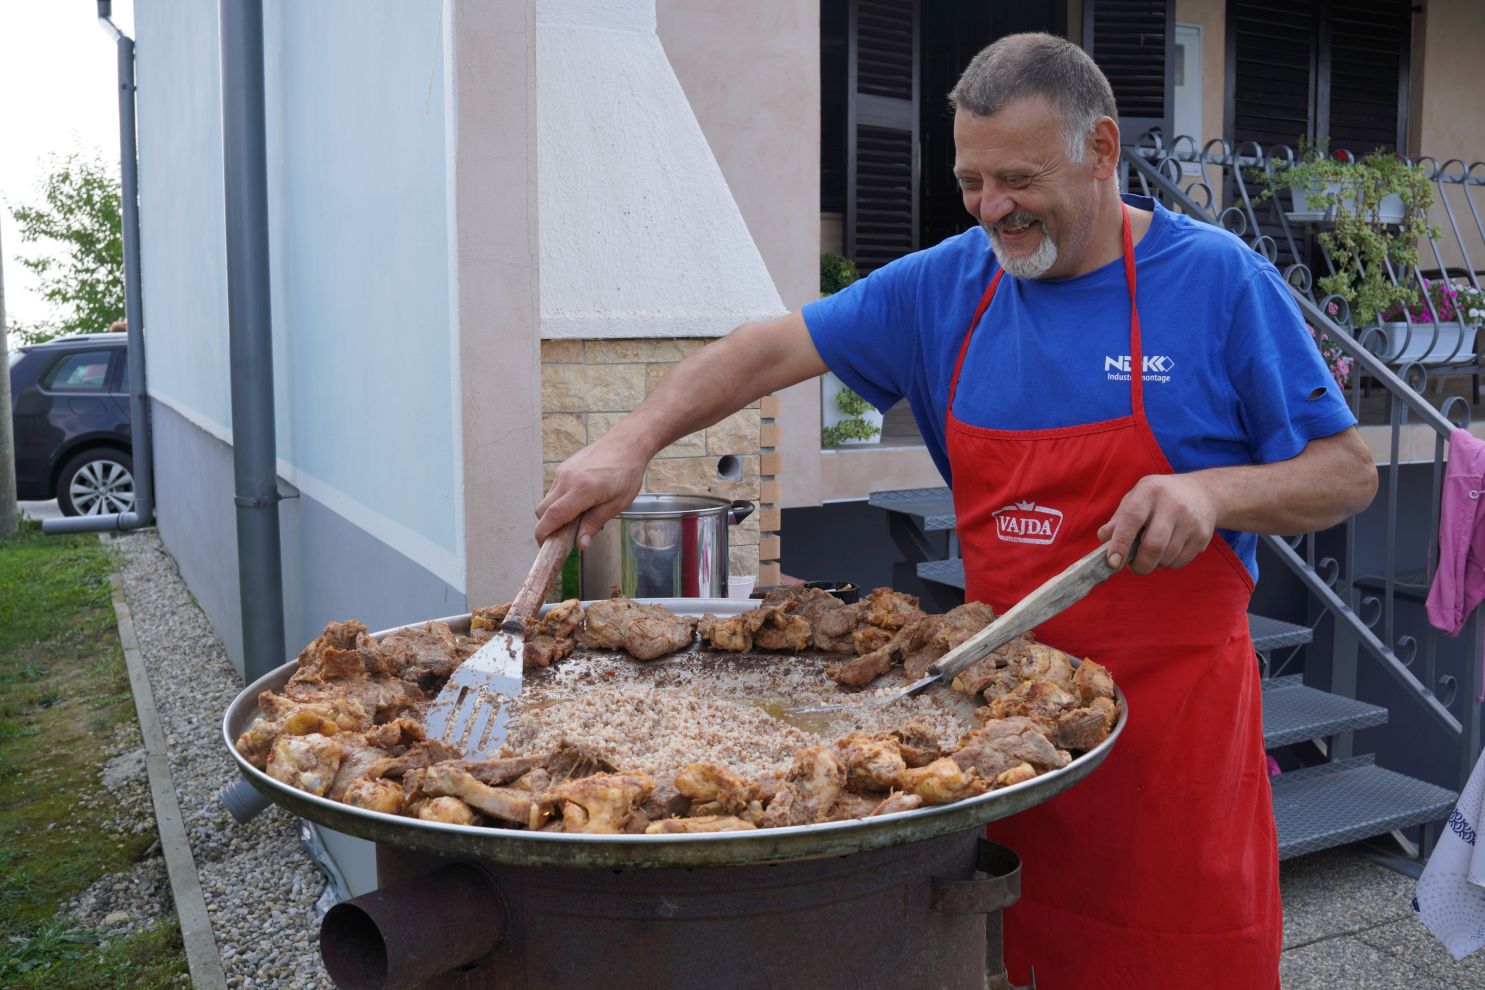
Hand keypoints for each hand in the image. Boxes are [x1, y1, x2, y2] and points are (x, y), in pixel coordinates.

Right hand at [534, 435, 648, 549]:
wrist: (626, 444)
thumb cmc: (626, 473)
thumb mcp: (617, 504)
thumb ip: (594, 523)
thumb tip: (580, 544)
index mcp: (582, 490)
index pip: (553, 515)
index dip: (544, 533)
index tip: (544, 545)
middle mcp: (567, 480)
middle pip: (542, 510)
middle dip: (546, 526)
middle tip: (561, 537)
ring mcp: (563, 472)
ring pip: (547, 499)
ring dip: (554, 513)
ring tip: (575, 519)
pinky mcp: (564, 467)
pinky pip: (554, 489)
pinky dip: (559, 500)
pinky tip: (577, 502)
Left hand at [1097, 473, 1219, 574]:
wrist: (1203, 493)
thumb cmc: (1159, 498)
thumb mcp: (1136, 498)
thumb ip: (1119, 518)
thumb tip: (1103, 537)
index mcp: (1149, 491)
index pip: (1132, 518)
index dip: (1120, 543)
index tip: (1113, 562)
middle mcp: (1172, 504)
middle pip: (1154, 545)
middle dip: (1140, 564)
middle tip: (1134, 567)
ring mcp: (1191, 520)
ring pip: (1167, 557)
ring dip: (1154, 564)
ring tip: (1151, 555)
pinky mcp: (1203, 535)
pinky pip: (1180, 562)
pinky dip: (1168, 564)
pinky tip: (1167, 552)